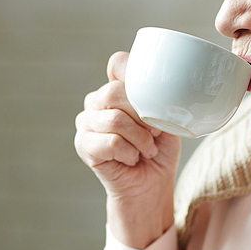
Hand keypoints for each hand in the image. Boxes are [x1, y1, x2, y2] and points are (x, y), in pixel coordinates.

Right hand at [74, 52, 181, 247]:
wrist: (151, 186)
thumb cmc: (159, 151)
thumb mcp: (166, 119)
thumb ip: (159, 98)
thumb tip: (164, 86)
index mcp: (116, 89)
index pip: (118, 63)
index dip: (137, 79)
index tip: (154, 103)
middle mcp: (96, 102)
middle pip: (115, 92)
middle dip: (142, 116)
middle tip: (154, 134)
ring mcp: (86, 123)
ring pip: (114, 119)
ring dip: (139, 139)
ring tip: (147, 149)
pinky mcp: (84, 145)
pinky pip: (110, 142)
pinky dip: (129, 153)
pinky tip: (133, 159)